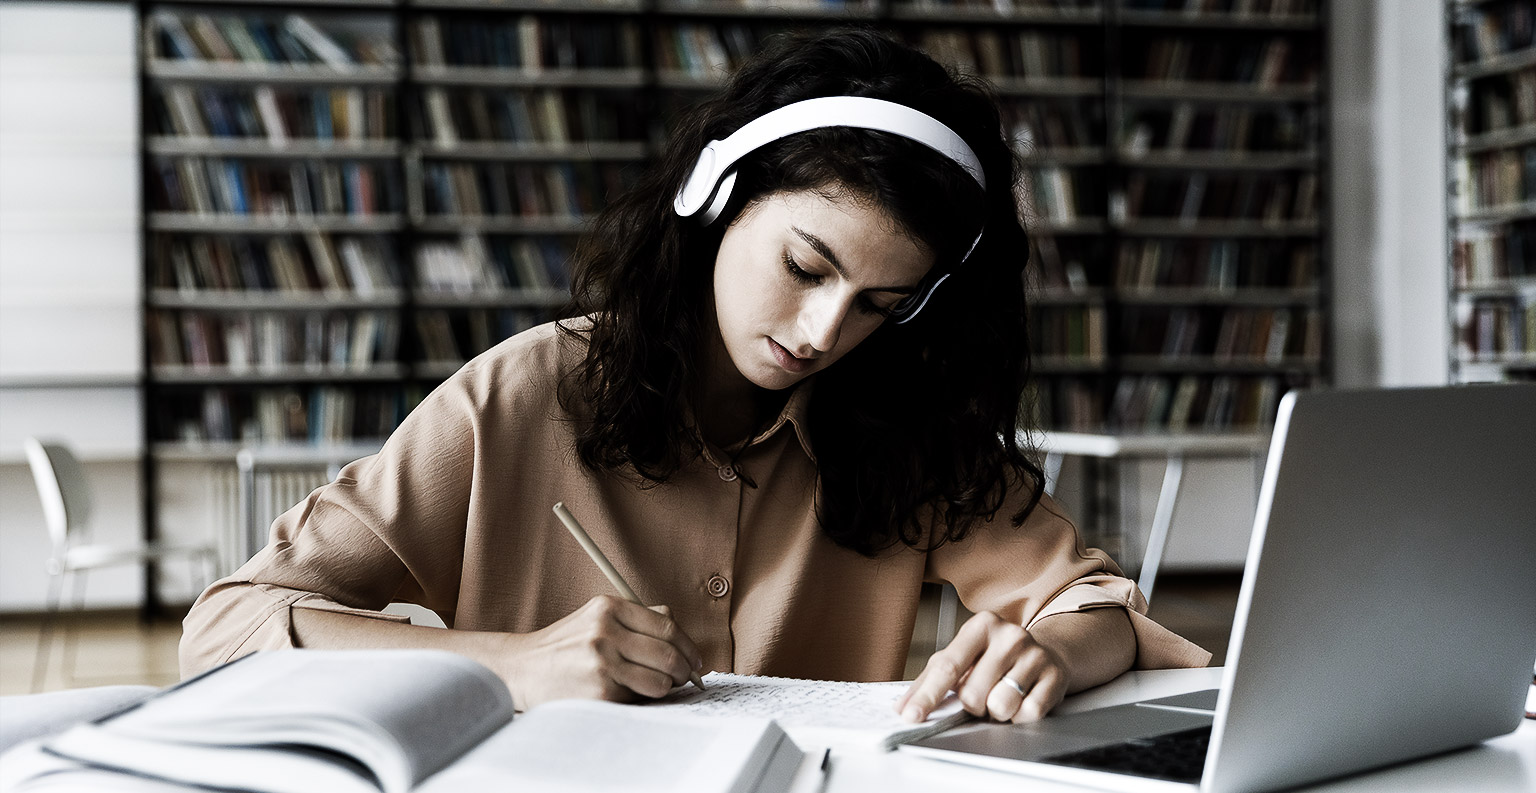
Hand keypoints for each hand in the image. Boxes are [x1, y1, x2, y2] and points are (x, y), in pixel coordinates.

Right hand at [498, 595, 703, 710]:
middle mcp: (606, 632)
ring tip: (657, 688)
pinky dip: (641, 700)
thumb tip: (678, 629)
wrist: (521, 670)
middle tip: (685, 679)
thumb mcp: (596, 618)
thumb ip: (637, 618)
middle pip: (669, 655)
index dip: (688, 647)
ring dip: (666, 688)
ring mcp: (602, 663)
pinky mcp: (599, 692)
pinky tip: (628, 695)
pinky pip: (639, 699)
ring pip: (660, 681)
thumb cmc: (565, 646)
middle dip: (684, 671)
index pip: (667, 627)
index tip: (695, 659)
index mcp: (609, 607)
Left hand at [894, 611, 1066, 723]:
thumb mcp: (963, 657)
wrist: (1046, 653)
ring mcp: (1035, 655)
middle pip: (973, 694)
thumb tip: (903, 707)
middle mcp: (1009, 635)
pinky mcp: (1055, 677)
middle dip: (973, 704)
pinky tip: (1023, 699)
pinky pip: (1028, 715)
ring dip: (997, 712)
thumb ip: (931, 679)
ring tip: (1003, 695)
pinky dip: (1020, 716)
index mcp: (980, 625)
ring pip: (1001, 706)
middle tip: (983, 693)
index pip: (947, 665)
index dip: (927, 695)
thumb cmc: (993, 658)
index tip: (911, 716)